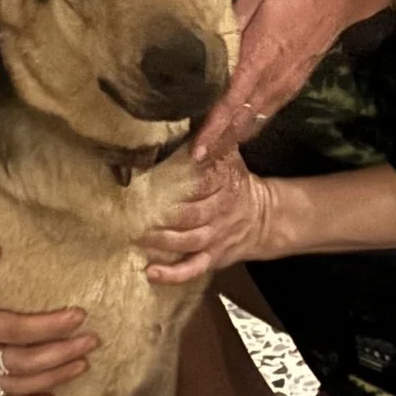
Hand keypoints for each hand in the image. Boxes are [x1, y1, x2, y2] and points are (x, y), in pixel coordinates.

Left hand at [141, 145, 280, 284]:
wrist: (264, 218)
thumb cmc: (236, 182)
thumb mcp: (231, 156)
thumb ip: (214, 139)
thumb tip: (190, 120)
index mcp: (224, 183)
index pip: (200, 183)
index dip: (175, 181)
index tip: (146, 178)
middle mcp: (219, 212)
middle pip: (191, 214)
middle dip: (162, 214)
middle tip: (131, 211)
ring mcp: (215, 238)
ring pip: (188, 241)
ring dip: (161, 240)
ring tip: (136, 235)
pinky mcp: (212, 258)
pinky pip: (193, 269)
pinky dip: (172, 275)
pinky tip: (151, 273)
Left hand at [189, 0, 391, 163]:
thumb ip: (229, 25)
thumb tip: (204, 44)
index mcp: (259, 59)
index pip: (230, 104)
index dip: (212, 130)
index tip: (197, 152)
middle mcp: (272, 81)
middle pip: (240, 123)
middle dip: (218, 144)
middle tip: (193, 161)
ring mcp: (285, 86)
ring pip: (254, 122)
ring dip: (232, 138)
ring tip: (209, 152)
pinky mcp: (293, 85)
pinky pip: (266, 113)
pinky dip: (247, 126)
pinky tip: (235, 129)